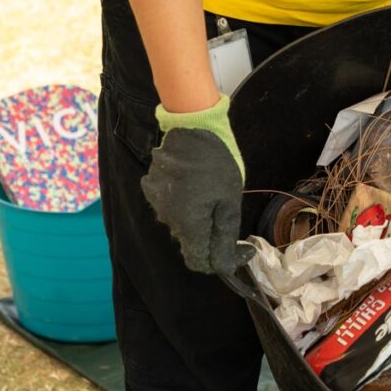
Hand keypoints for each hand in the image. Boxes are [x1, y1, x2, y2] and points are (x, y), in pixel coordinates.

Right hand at [141, 96, 245, 274]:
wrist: (190, 125)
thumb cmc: (216, 162)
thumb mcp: (230, 201)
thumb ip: (224, 237)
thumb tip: (226, 265)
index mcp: (187, 226)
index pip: (198, 262)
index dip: (218, 263)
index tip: (239, 249)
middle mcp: (166, 219)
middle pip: (190, 242)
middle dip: (210, 237)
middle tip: (228, 214)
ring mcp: (156, 202)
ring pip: (180, 224)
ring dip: (197, 219)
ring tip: (212, 194)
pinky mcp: (151, 187)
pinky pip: (171, 206)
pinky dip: (184, 203)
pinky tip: (195, 184)